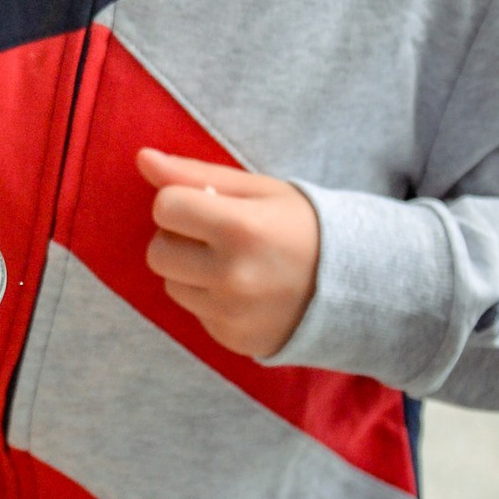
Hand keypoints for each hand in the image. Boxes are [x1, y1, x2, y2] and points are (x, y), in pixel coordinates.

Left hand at [136, 149, 320, 360]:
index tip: (208, 205)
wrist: (355, 285)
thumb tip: (142, 158)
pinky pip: (196, 313)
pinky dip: (210, 299)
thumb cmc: (302, 226)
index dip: (181, 201)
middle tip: (218, 235)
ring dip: (191, 271)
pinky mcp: (234, 340)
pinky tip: (245, 291)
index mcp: (240, 229)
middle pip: (158, 252)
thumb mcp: (257, 189)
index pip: (165, 207)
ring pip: (172, 285)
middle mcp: (233, 277)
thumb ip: (195, 174)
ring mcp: (233, 315)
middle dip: (179, 239)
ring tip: (233, 263)